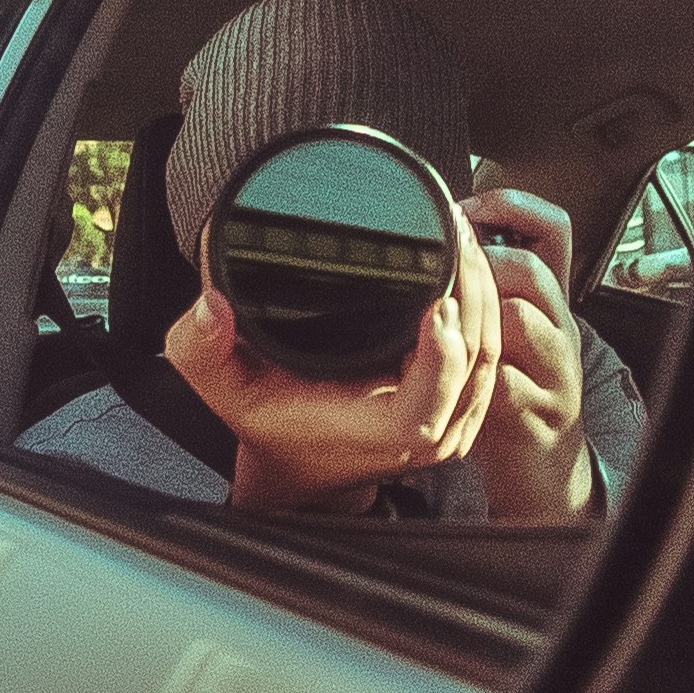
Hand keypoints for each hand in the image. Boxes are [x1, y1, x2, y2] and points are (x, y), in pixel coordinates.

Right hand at [165, 205, 502, 511]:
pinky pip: (489, 354)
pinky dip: (487, 309)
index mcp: (379, 432)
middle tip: (455, 230)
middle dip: (472, 292)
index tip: (438, 296)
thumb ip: (201, 347)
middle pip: (475, 362)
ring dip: (485, 294)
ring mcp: (451, 423)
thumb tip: (211, 306)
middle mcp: (426, 435)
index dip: (441, 353)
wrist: (294, 462)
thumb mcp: (221, 384)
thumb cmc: (268, 422)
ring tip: (463, 235)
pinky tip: (471, 266)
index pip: (430, 401)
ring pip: (491, 355)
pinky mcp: (460, 405)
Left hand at [460, 188, 594, 519]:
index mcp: (549, 298)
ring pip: (522, 320)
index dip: (510, 208)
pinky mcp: (539, 414)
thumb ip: (481, 282)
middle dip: (480, 266)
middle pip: (531, 271)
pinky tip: (446, 377)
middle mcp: (561, 327)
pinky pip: (505, 383)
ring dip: (477, 320)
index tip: (463, 213)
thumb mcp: (502, 326)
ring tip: (444, 326)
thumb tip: (433, 226)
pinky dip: (471, 377)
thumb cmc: (510, 384)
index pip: (553, 227)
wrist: (540, 463)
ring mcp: (555, 372)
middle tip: (443, 275)